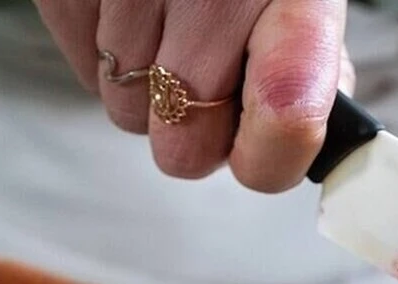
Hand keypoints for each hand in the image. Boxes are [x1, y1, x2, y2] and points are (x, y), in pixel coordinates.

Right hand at [34, 0, 354, 191]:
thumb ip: (311, 68)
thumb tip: (289, 143)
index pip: (289, 113)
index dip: (273, 155)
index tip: (264, 152)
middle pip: (186, 148)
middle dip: (200, 132)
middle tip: (213, 83)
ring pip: (128, 117)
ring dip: (151, 91)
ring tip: (173, 26)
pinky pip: (87, 75)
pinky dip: (109, 58)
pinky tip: (138, 11)